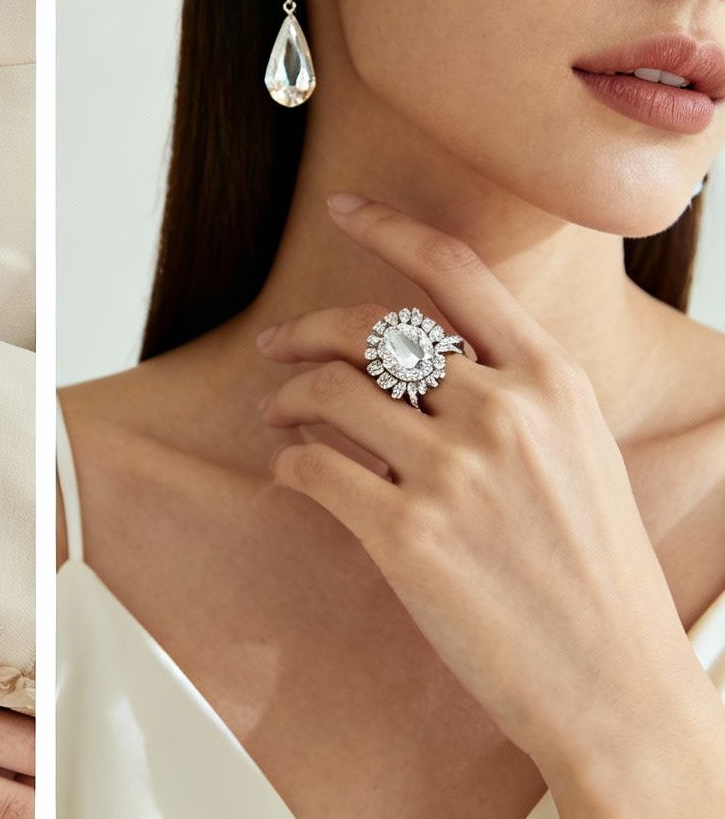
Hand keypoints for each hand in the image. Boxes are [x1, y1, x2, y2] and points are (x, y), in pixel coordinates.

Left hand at [254, 193, 723, 785]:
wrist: (614, 682)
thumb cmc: (593, 574)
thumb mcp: (579, 453)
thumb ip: (513, 396)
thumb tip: (428, 363)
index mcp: (551, 382)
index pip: (457, 271)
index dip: (389, 227)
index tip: (344, 208)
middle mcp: (501, 412)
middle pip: (371, 328)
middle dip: (307, 331)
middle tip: (276, 347)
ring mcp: (450, 472)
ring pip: (328, 393)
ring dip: (288, 399)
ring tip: (280, 414)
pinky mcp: (403, 533)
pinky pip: (310, 468)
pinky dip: (288, 463)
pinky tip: (293, 472)